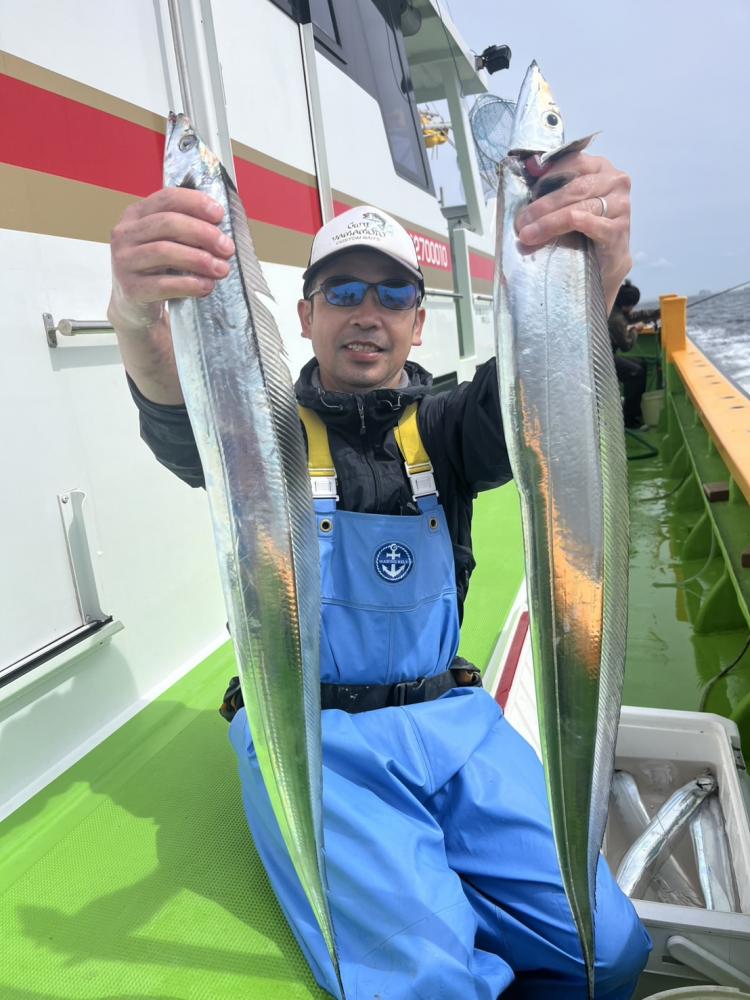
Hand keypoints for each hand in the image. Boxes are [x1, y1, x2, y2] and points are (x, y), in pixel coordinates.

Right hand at [108, 187, 234, 331]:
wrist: (134, 308)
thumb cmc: (156, 271)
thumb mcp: (166, 243)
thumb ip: (186, 232)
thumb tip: (221, 235)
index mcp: (136, 215)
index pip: (167, 198)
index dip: (196, 203)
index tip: (219, 215)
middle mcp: (125, 234)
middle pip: (167, 223)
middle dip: (203, 233)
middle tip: (227, 248)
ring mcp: (124, 261)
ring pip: (164, 251)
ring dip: (199, 259)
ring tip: (221, 269)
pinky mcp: (130, 288)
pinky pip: (163, 284)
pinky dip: (189, 284)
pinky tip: (206, 286)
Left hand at [515, 153, 631, 312]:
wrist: (603, 264)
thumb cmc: (581, 230)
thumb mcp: (564, 203)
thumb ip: (550, 186)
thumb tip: (529, 167)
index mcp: (601, 168)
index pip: (575, 162)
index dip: (549, 174)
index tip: (528, 190)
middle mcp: (615, 181)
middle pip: (575, 187)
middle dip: (543, 205)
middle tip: (520, 221)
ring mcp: (621, 206)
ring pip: (580, 207)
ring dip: (549, 222)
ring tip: (527, 235)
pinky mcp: (619, 230)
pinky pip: (594, 225)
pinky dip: (574, 226)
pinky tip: (555, 234)